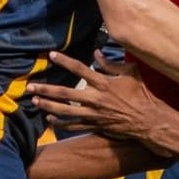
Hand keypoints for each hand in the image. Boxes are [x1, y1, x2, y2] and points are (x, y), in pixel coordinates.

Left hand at [32, 51, 169, 145]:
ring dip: (48, 107)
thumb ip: (111, 64)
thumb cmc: (142, 94)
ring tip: (35, 102)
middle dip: (46, 90)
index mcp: (103, 83)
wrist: (148, 120)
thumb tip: (97, 53)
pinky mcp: (95, 125)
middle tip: (30, 87)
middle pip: (65, 93)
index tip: (51, 55)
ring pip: (65, 111)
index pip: (79, 69)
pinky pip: (74, 125)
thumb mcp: (130, 73)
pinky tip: (50, 120)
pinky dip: (61, 123)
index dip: (64, 61)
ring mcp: (94, 114)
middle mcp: (95, 99)